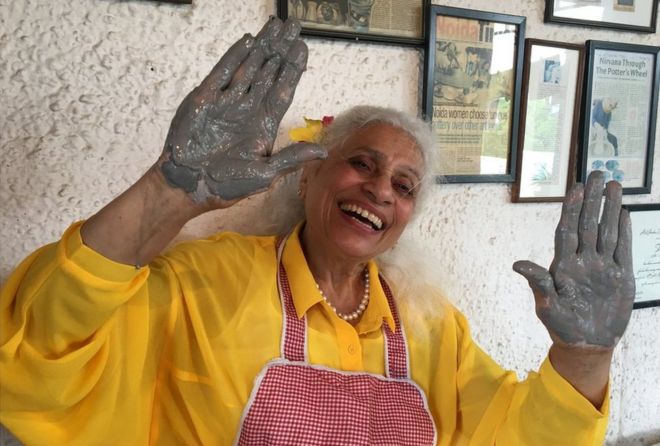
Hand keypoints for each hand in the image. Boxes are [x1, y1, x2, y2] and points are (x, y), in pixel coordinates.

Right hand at [160, 17, 326, 204]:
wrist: (188, 186)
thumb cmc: (227, 185)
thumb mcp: (264, 174)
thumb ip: (291, 158)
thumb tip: (323, 152)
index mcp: (264, 126)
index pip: (283, 90)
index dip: (293, 69)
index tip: (302, 47)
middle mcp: (248, 110)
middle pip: (269, 73)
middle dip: (281, 49)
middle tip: (292, 26)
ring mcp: (227, 103)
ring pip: (249, 68)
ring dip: (262, 47)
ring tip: (275, 27)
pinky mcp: (206, 99)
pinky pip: (223, 72)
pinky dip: (236, 56)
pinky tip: (249, 41)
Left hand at [513, 171, 634, 349]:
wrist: (587, 344)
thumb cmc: (562, 326)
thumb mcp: (547, 307)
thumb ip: (539, 284)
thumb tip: (517, 264)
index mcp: (563, 265)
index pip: (568, 230)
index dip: (571, 209)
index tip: (575, 188)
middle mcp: (583, 260)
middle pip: (588, 223)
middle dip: (592, 199)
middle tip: (597, 173)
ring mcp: (602, 266)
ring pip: (607, 231)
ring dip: (610, 208)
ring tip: (614, 184)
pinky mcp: (620, 276)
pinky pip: (623, 249)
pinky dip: (625, 231)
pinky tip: (624, 212)